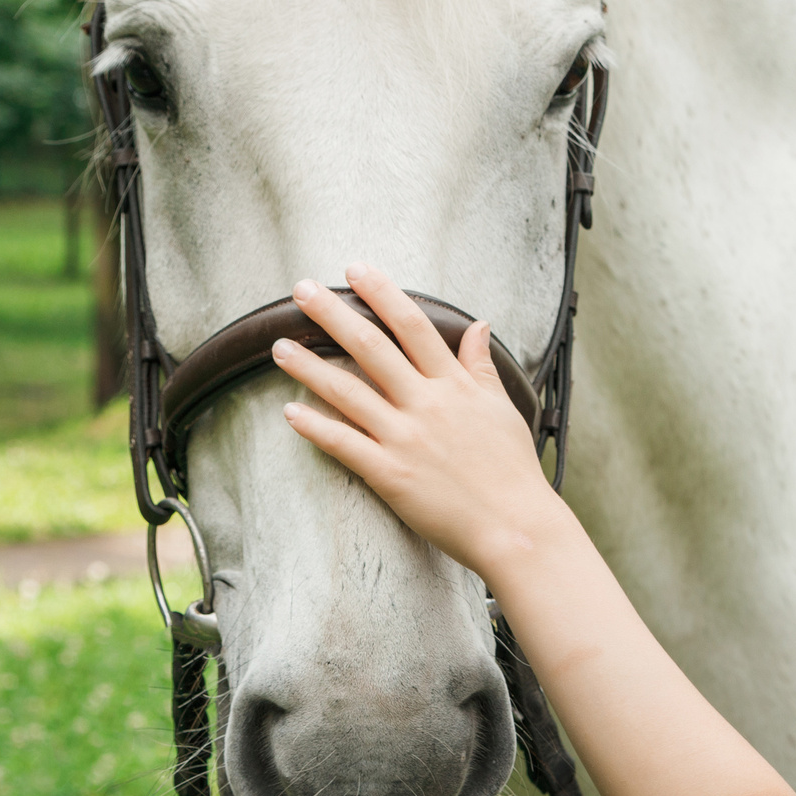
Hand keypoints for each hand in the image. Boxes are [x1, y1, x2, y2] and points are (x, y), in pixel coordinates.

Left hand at [275, 263, 567, 579]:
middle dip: (333, 314)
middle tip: (302, 289)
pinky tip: (290, 411)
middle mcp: (427, 404)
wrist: (516, 527)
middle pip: (371, 347)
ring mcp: (406, 438)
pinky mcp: (391, 475)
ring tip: (279, 346)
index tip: (356, 269)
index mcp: (455, 384)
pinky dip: (315, 427)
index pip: (412, 325)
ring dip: (309, 367)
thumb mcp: (502, 408)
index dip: (382, 293)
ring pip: (348, 392)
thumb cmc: (512, 470)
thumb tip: (478, 324)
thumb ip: (481, 365)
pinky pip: (344, 444)